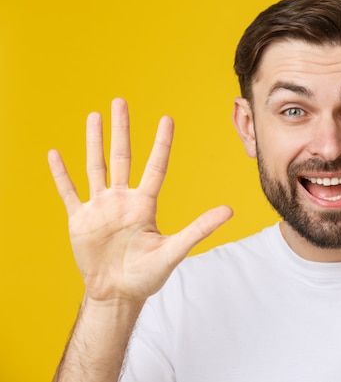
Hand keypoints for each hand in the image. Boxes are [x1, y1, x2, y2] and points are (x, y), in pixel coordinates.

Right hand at [48, 99, 232, 302]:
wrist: (117, 294)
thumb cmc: (147, 275)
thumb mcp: (175, 250)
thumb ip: (199, 229)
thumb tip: (230, 210)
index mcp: (145, 205)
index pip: (155, 167)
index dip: (161, 143)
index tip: (167, 119)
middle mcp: (122, 200)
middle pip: (121, 157)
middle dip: (121, 130)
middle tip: (120, 101)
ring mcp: (100, 208)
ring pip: (95, 167)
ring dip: (93, 142)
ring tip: (94, 116)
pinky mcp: (80, 220)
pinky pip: (69, 192)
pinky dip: (61, 174)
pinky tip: (55, 154)